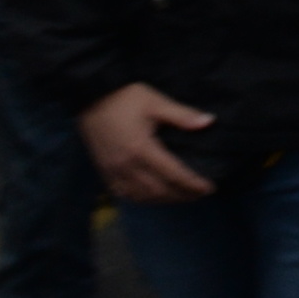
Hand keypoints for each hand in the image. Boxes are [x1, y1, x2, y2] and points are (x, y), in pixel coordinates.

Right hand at [81, 84, 220, 202]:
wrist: (89, 97)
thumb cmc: (124, 97)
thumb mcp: (155, 101)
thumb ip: (182, 115)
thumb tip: (209, 121)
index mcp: (142, 148)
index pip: (173, 174)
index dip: (193, 184)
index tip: (209, 188)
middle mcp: (127, 165)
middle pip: (159, 191)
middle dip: (182, 195)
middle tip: (199, 194)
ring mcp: (113, 171)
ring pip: (141, 196)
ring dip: (164, 200)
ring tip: (181, 196)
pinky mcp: (104, 171)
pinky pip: (124, 194)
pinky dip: (142, 199)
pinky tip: (153, 197)